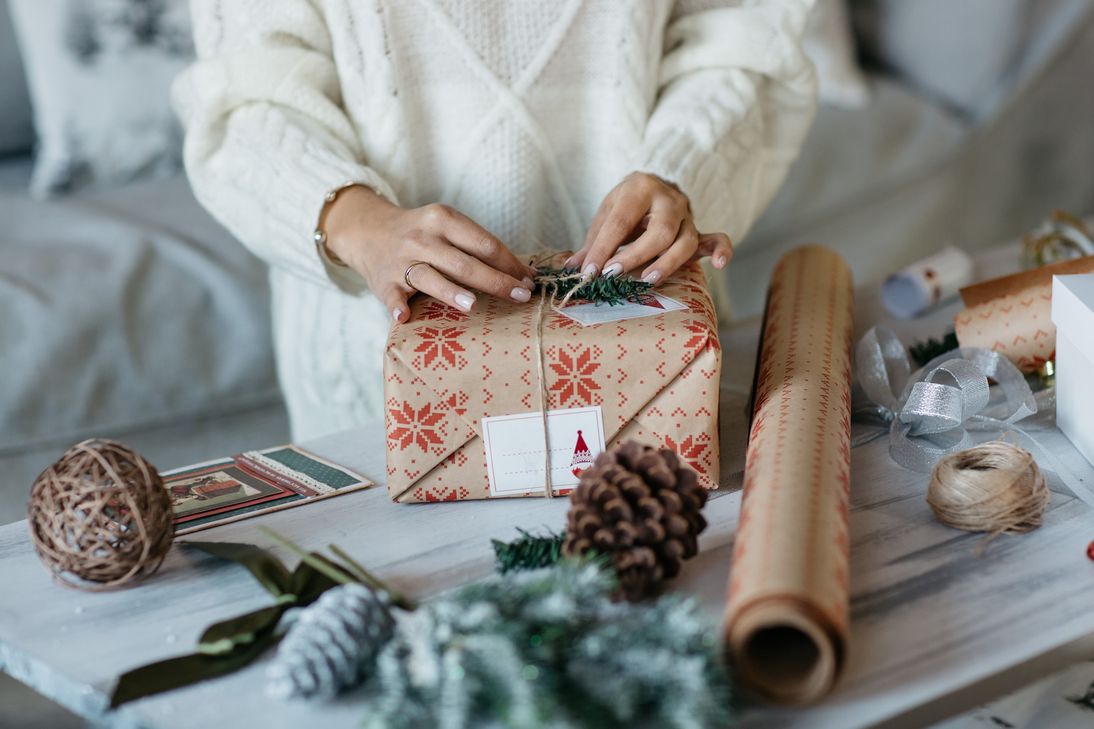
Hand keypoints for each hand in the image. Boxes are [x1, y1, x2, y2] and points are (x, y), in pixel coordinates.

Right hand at [324, 186, 535, 322]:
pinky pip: (392, 296)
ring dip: (450, 291)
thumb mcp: (446, 227)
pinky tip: (404, 316)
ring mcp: (402, 261)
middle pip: (464, 263)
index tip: (529, 280)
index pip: (484, 243)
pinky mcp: (383, 282)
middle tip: (520, 296)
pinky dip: (397, 305)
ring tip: (472, 305)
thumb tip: (521, 273)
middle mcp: (422, 238)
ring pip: (430, 277)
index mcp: (443, 219)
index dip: (510, 263)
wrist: (368, 230)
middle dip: (495, 281)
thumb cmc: (421, 235)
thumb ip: (476, 247)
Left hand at [567, 172, 732, 284]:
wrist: (655, 185)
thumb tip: (574, 267)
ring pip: (686, 241)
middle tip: (613, 274)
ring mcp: (687, 216)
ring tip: (647, 280)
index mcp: (640, 188)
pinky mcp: (699, 231)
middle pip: (660, 231)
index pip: (621, 221)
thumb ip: (593, 242)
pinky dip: (722, 250)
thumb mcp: (607, 214)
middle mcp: (669, 200)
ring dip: (668, 263)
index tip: (589, 271)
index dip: (603, 248)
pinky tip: (719, 265)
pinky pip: (717, 239)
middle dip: (635, 255)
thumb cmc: (627, 204)